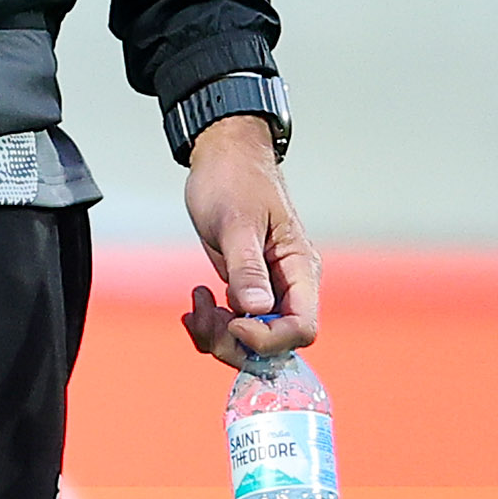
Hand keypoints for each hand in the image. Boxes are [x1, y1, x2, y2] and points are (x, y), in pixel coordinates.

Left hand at [181, 116, 319, 369]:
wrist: (222, 154)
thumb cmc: (234, 178)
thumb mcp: (236, 222)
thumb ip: (247, 267)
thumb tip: (257, 310)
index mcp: (299, 268)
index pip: (301, 328)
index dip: (267, 338)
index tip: (232, 321)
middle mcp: (289, 284)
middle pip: (275, 344)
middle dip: (235, 341)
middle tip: (202, 315)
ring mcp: (268, 288)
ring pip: (251, 338)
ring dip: (219, 333)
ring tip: (196, 306)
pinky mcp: (247, 287)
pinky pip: (235, 322)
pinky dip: (212, 323)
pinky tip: (196, 304)